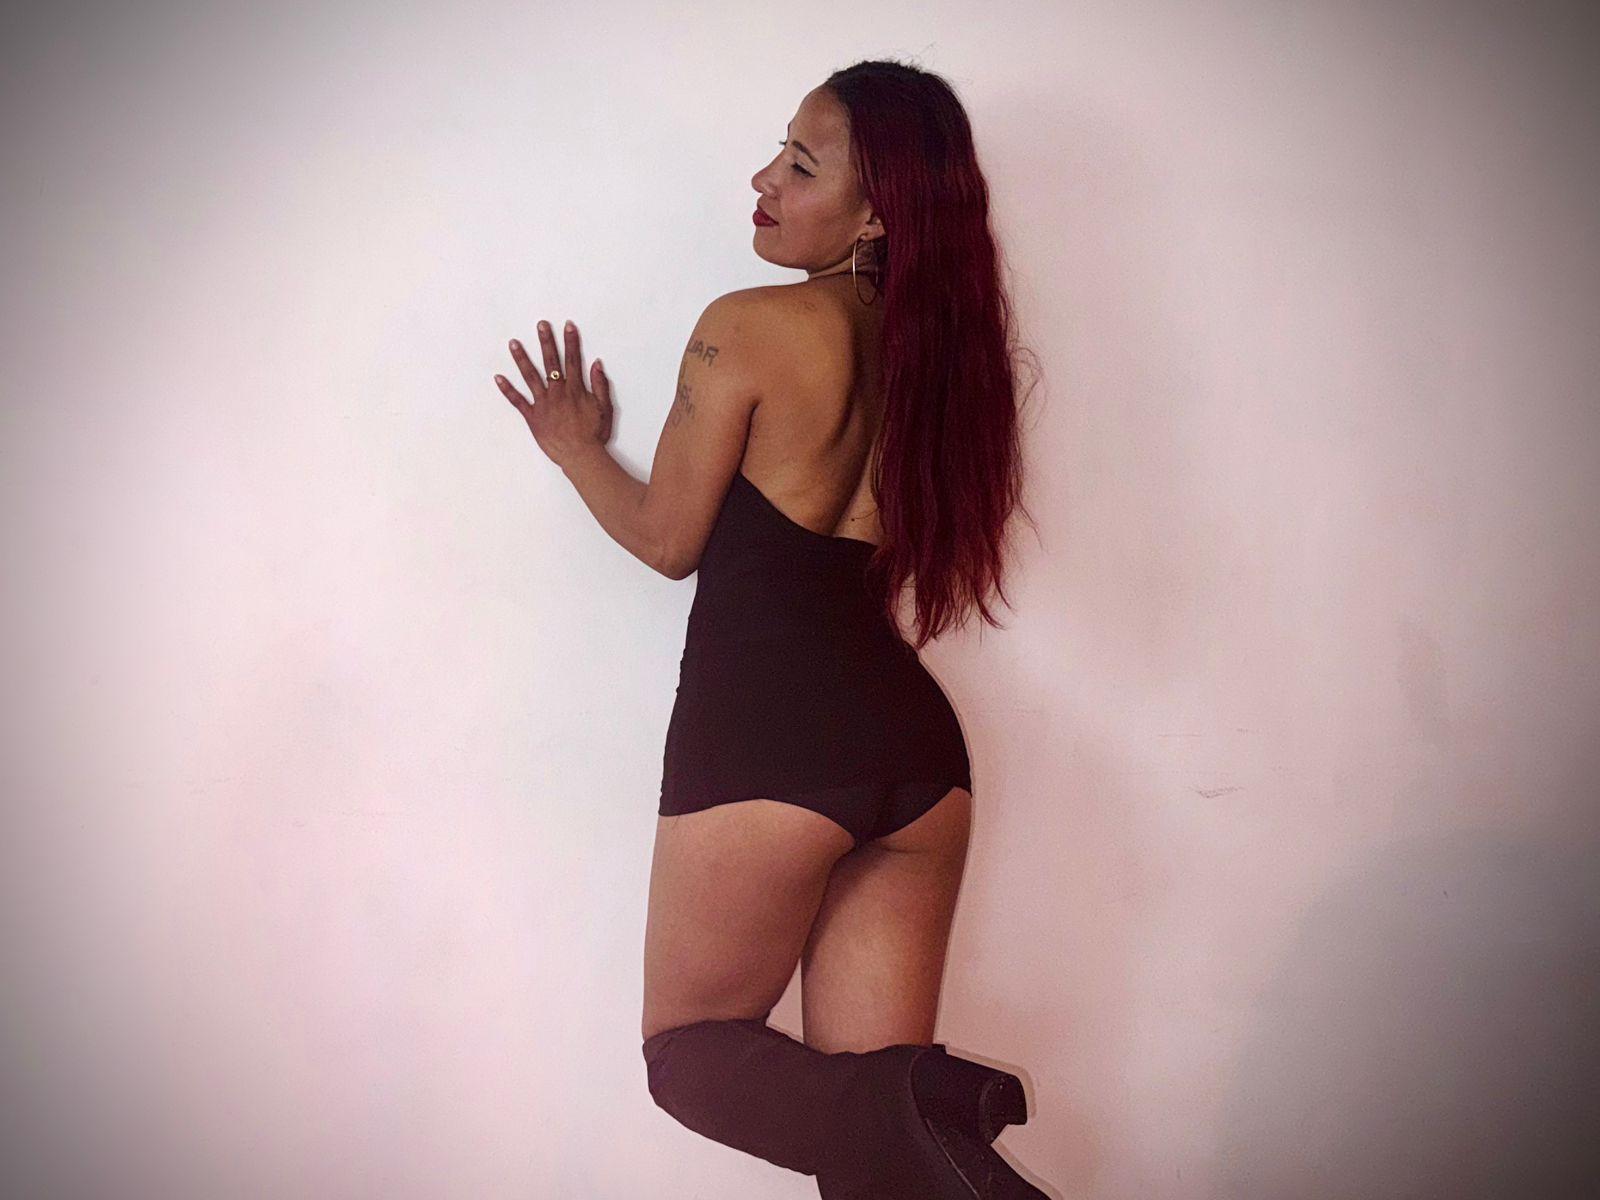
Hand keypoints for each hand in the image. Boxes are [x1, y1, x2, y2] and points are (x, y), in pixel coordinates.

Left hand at [495, 319, 613, 467]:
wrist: (580, 455)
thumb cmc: (594, 434)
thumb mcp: (605, 409)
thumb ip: (600, 385)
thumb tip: (597, 365)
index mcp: (575, 389)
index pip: (573, 360)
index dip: (571, 342)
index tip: (568, 326)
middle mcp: (557, 392)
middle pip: (551, 362)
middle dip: (546, 342)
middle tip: (541, 325)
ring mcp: (543, 404)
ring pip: (530, 376)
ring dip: (521, 358)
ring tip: (514, 343)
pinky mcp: (533, 417)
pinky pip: (517, 401)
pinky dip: (507, 389)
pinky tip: (498, 377)